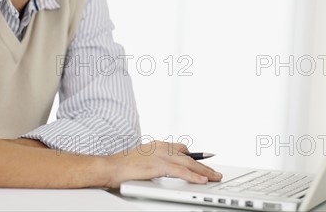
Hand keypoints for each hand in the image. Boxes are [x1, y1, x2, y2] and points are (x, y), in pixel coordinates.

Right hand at [105, 141, 221, 187]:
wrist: (110, 167)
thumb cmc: (122, 166)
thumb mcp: (142, 160)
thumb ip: (154, 163)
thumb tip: (163, 171)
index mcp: (156, 145)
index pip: (180, 148)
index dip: (193, 156)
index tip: (203, 162)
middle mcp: (160, 147)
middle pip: (188, 156)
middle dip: (203, 165)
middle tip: (215, 172)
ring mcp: (160, 155)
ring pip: (188, 163)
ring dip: (203, 171)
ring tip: (214, 177)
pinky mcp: (158, 165)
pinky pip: (180, 171)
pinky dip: (193, 176)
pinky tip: (201, 180)